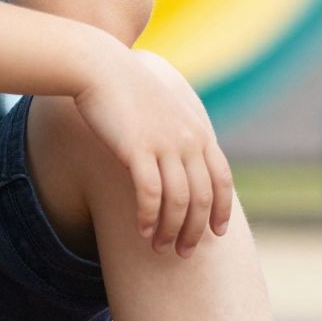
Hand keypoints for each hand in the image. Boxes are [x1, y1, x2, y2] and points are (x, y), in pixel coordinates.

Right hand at [72, 48, 235, 255]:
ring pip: (178, 201)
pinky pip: (150, 194)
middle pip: (201, 197)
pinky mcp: (137, 149)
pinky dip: (149, 217)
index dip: (221, 209)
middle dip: (194, 230)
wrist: (100, 68)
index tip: (217, 233)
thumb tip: (180, 162)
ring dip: (170, 230)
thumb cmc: (127, 91)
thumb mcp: (164, 110)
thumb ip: (178, 134)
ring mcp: (165, 144)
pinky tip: (141, 231)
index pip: (221, 179)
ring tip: (160, 249)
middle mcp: (188, 140)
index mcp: (198, 131)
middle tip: (183, 252)